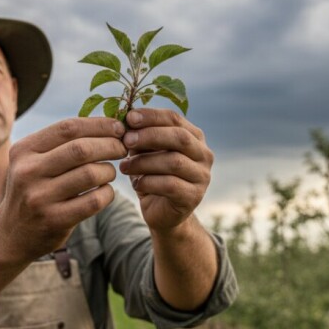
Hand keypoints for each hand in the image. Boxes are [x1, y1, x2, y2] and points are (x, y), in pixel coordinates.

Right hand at [0, 117, 126, 259]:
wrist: (12, 234)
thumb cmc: (34, 189)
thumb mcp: (34, 161)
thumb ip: (62, 143)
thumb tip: (109, 124)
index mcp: (24, 150)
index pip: (68, 128)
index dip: (99, 125)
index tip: (119, 128)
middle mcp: (28, 171)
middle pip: (81, 149)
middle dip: (110, 145)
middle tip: (122, 149)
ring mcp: (39, 197)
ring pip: (90, 174)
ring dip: (109, 170)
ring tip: (109, 172)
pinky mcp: (53, 220)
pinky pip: (93, 201)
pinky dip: (107, 193)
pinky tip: (105, 192)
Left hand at [118, 108, 213, 231]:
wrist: (162, 212)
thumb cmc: (153, 176)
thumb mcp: (145, 153)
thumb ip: (140, 137)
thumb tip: (126, 120)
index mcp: (194, 137)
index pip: (175, 119)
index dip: (152, 116)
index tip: (129, 118)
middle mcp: (203, 154)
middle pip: (179, 138)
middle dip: (150, 136)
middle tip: (126, 140)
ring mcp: (202, 176)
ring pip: (174, 162)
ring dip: (144, 162)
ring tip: (124, 166)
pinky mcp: (193, 197)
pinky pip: (170, 185)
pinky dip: (149, 182)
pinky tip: (136, 184)